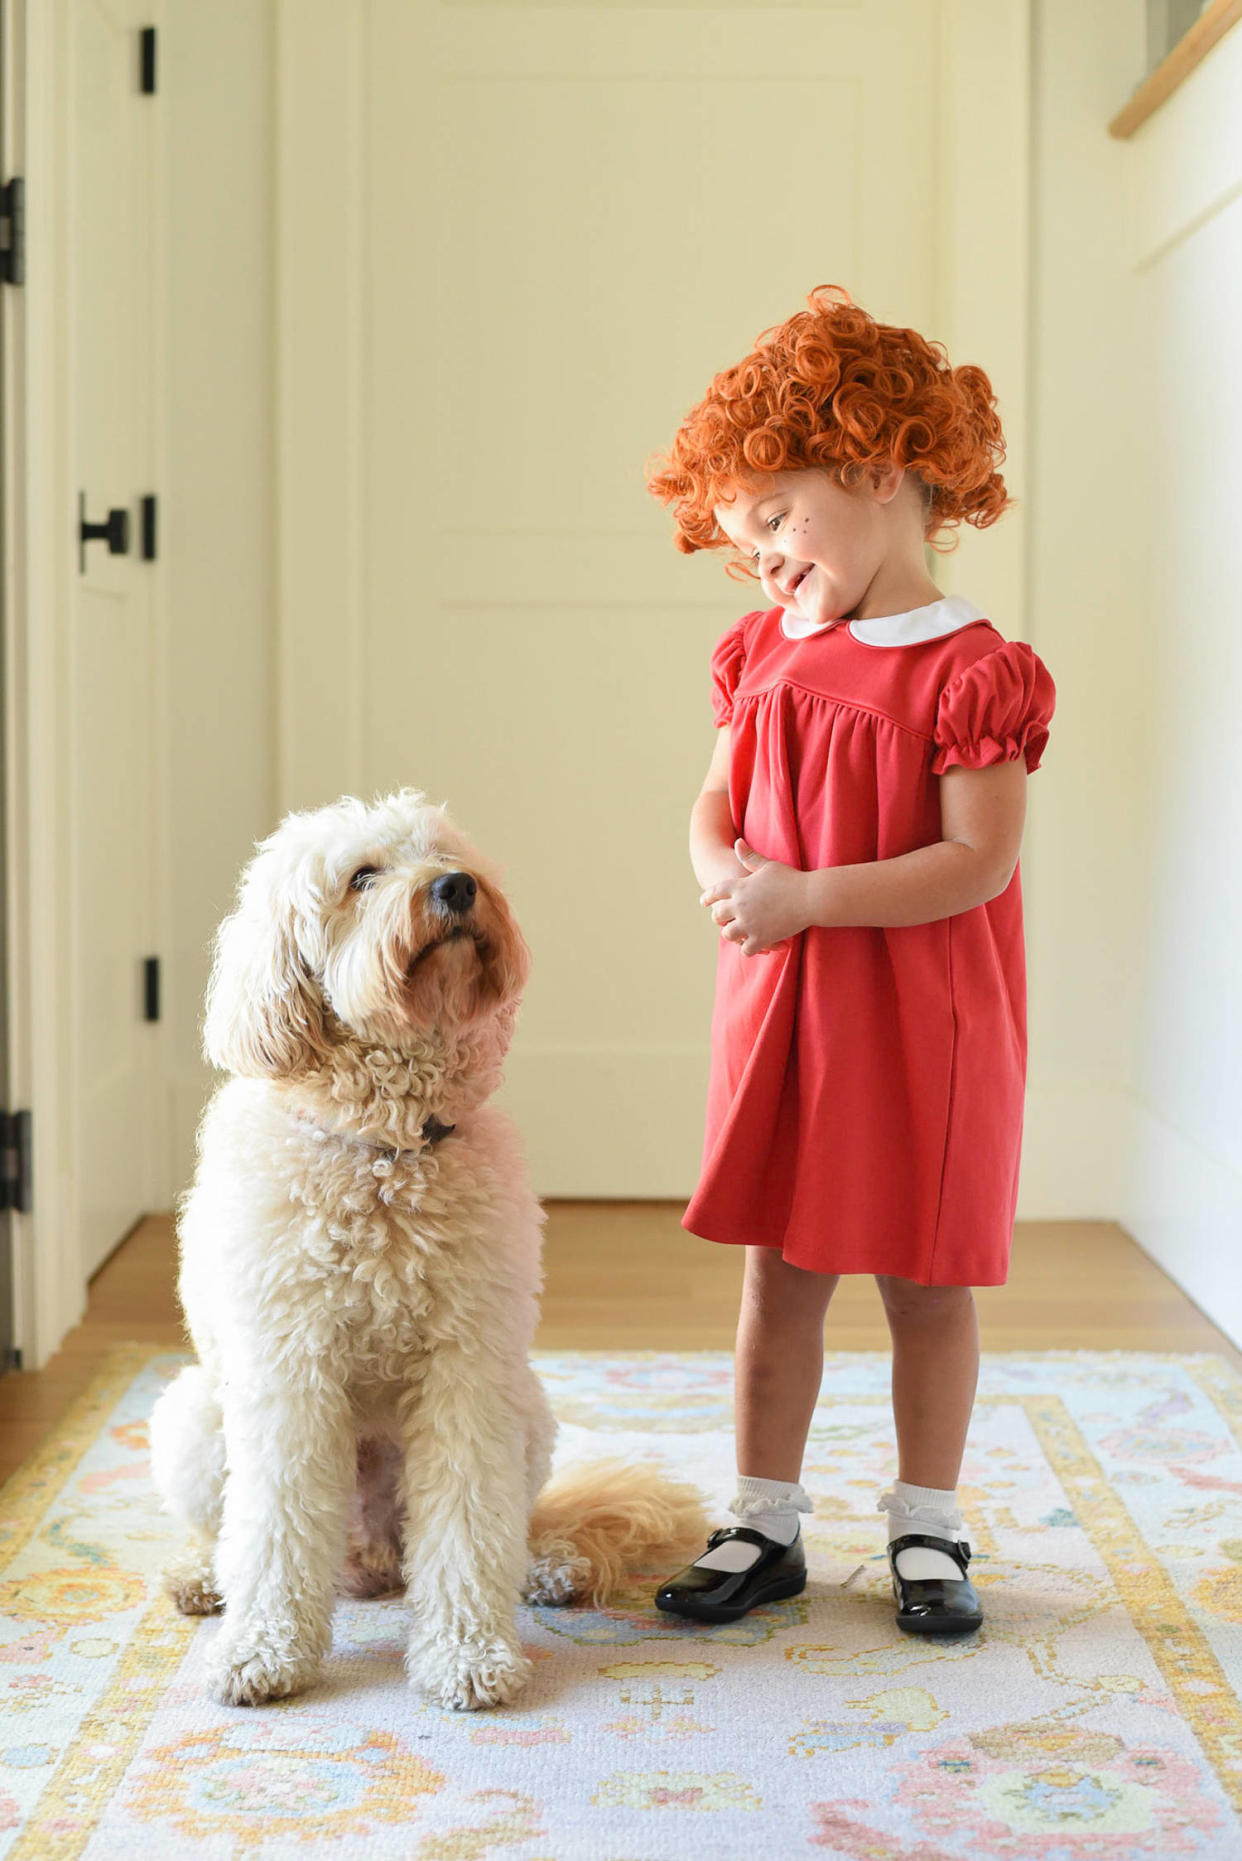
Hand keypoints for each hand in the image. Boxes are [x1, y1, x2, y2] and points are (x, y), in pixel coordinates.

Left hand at [700, 839, 809, 956]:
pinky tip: (754, 945)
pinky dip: (749, 948)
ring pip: (728, 934)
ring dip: (733, 934)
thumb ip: (750, 857)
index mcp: (740, 886)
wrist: (810, 897)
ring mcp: (749, 923)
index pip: (715, 892)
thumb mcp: (769, 866)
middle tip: (723, 921)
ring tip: (738, 934)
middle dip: (719, 918)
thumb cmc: (792, 879)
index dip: (708, 897)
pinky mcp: (761, 938)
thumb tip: (737, 842)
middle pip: (718, 915)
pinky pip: (746, 949)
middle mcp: (740, 906)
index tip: (704, 902)